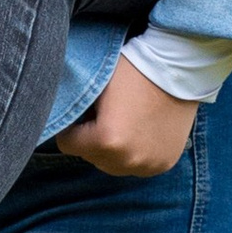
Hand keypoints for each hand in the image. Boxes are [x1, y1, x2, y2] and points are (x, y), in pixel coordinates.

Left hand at [55, 62, 199, 177]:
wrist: (178, 67)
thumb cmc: (131, 69)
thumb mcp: (94, 85)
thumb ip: (73, 109)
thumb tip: (52, 120)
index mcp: (107, 140)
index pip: (67, 144)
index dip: (71, 125)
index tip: (82, 111)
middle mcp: (128, 160)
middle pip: (91, 157)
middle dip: (91, 139)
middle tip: (103, 114)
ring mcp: (149, 165)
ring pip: (114, 165)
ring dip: (112, 150)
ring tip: (122, 122)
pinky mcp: (165, 163)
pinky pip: (137, 165)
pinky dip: (135, 153)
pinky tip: (139, 130)